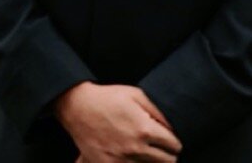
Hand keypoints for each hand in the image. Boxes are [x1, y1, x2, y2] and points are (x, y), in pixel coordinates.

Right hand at [53, 81, 180, 162]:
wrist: (76, 106)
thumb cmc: (107, 98)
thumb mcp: (135, 94)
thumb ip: (158, 111)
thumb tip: (173, 128)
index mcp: (145, 129)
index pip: (175, 146)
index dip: (173, 141)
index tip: (168, 139)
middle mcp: (136, 148)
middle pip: (168, 162)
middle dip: (167, 154)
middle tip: (159, 147)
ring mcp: (121, 159)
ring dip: (151, 161)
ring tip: (143, 150)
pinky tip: (129, 156)